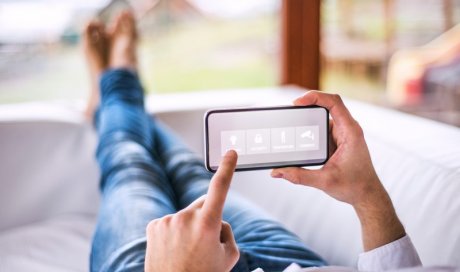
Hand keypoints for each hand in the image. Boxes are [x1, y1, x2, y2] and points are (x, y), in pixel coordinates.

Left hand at [145, 150, 238, 271]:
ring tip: (187, 252)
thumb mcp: (229, 256)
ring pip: (187, 215)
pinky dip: (175, 231)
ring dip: (190, 227)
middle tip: (206, 242)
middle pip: (204, 204)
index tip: (231, 152)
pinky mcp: (154, 225)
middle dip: (208, 215)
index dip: (227, 168)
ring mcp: (167, 220)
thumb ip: (227, 231)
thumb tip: (216, 219)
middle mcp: (186, 217)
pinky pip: (171, 222)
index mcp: (208, 224)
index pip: (220, 188)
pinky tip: (174, 249)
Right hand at [271, 91, 404, 250]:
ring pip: (322, 118)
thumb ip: (299, 176)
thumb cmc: (354, 187)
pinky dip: (309, 131)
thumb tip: (277, 172)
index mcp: (350, 132)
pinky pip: (321, 129)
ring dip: (306, 121)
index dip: (315, 97)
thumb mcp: (324, 181)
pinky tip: (298, 138)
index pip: (334, 102)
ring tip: (290, 127)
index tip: (297, 103)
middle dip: (305, 108)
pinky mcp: (336, 141)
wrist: (367, 195)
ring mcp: (342, 134)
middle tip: (288, 114)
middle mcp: (347, 129)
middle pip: (325, 106)